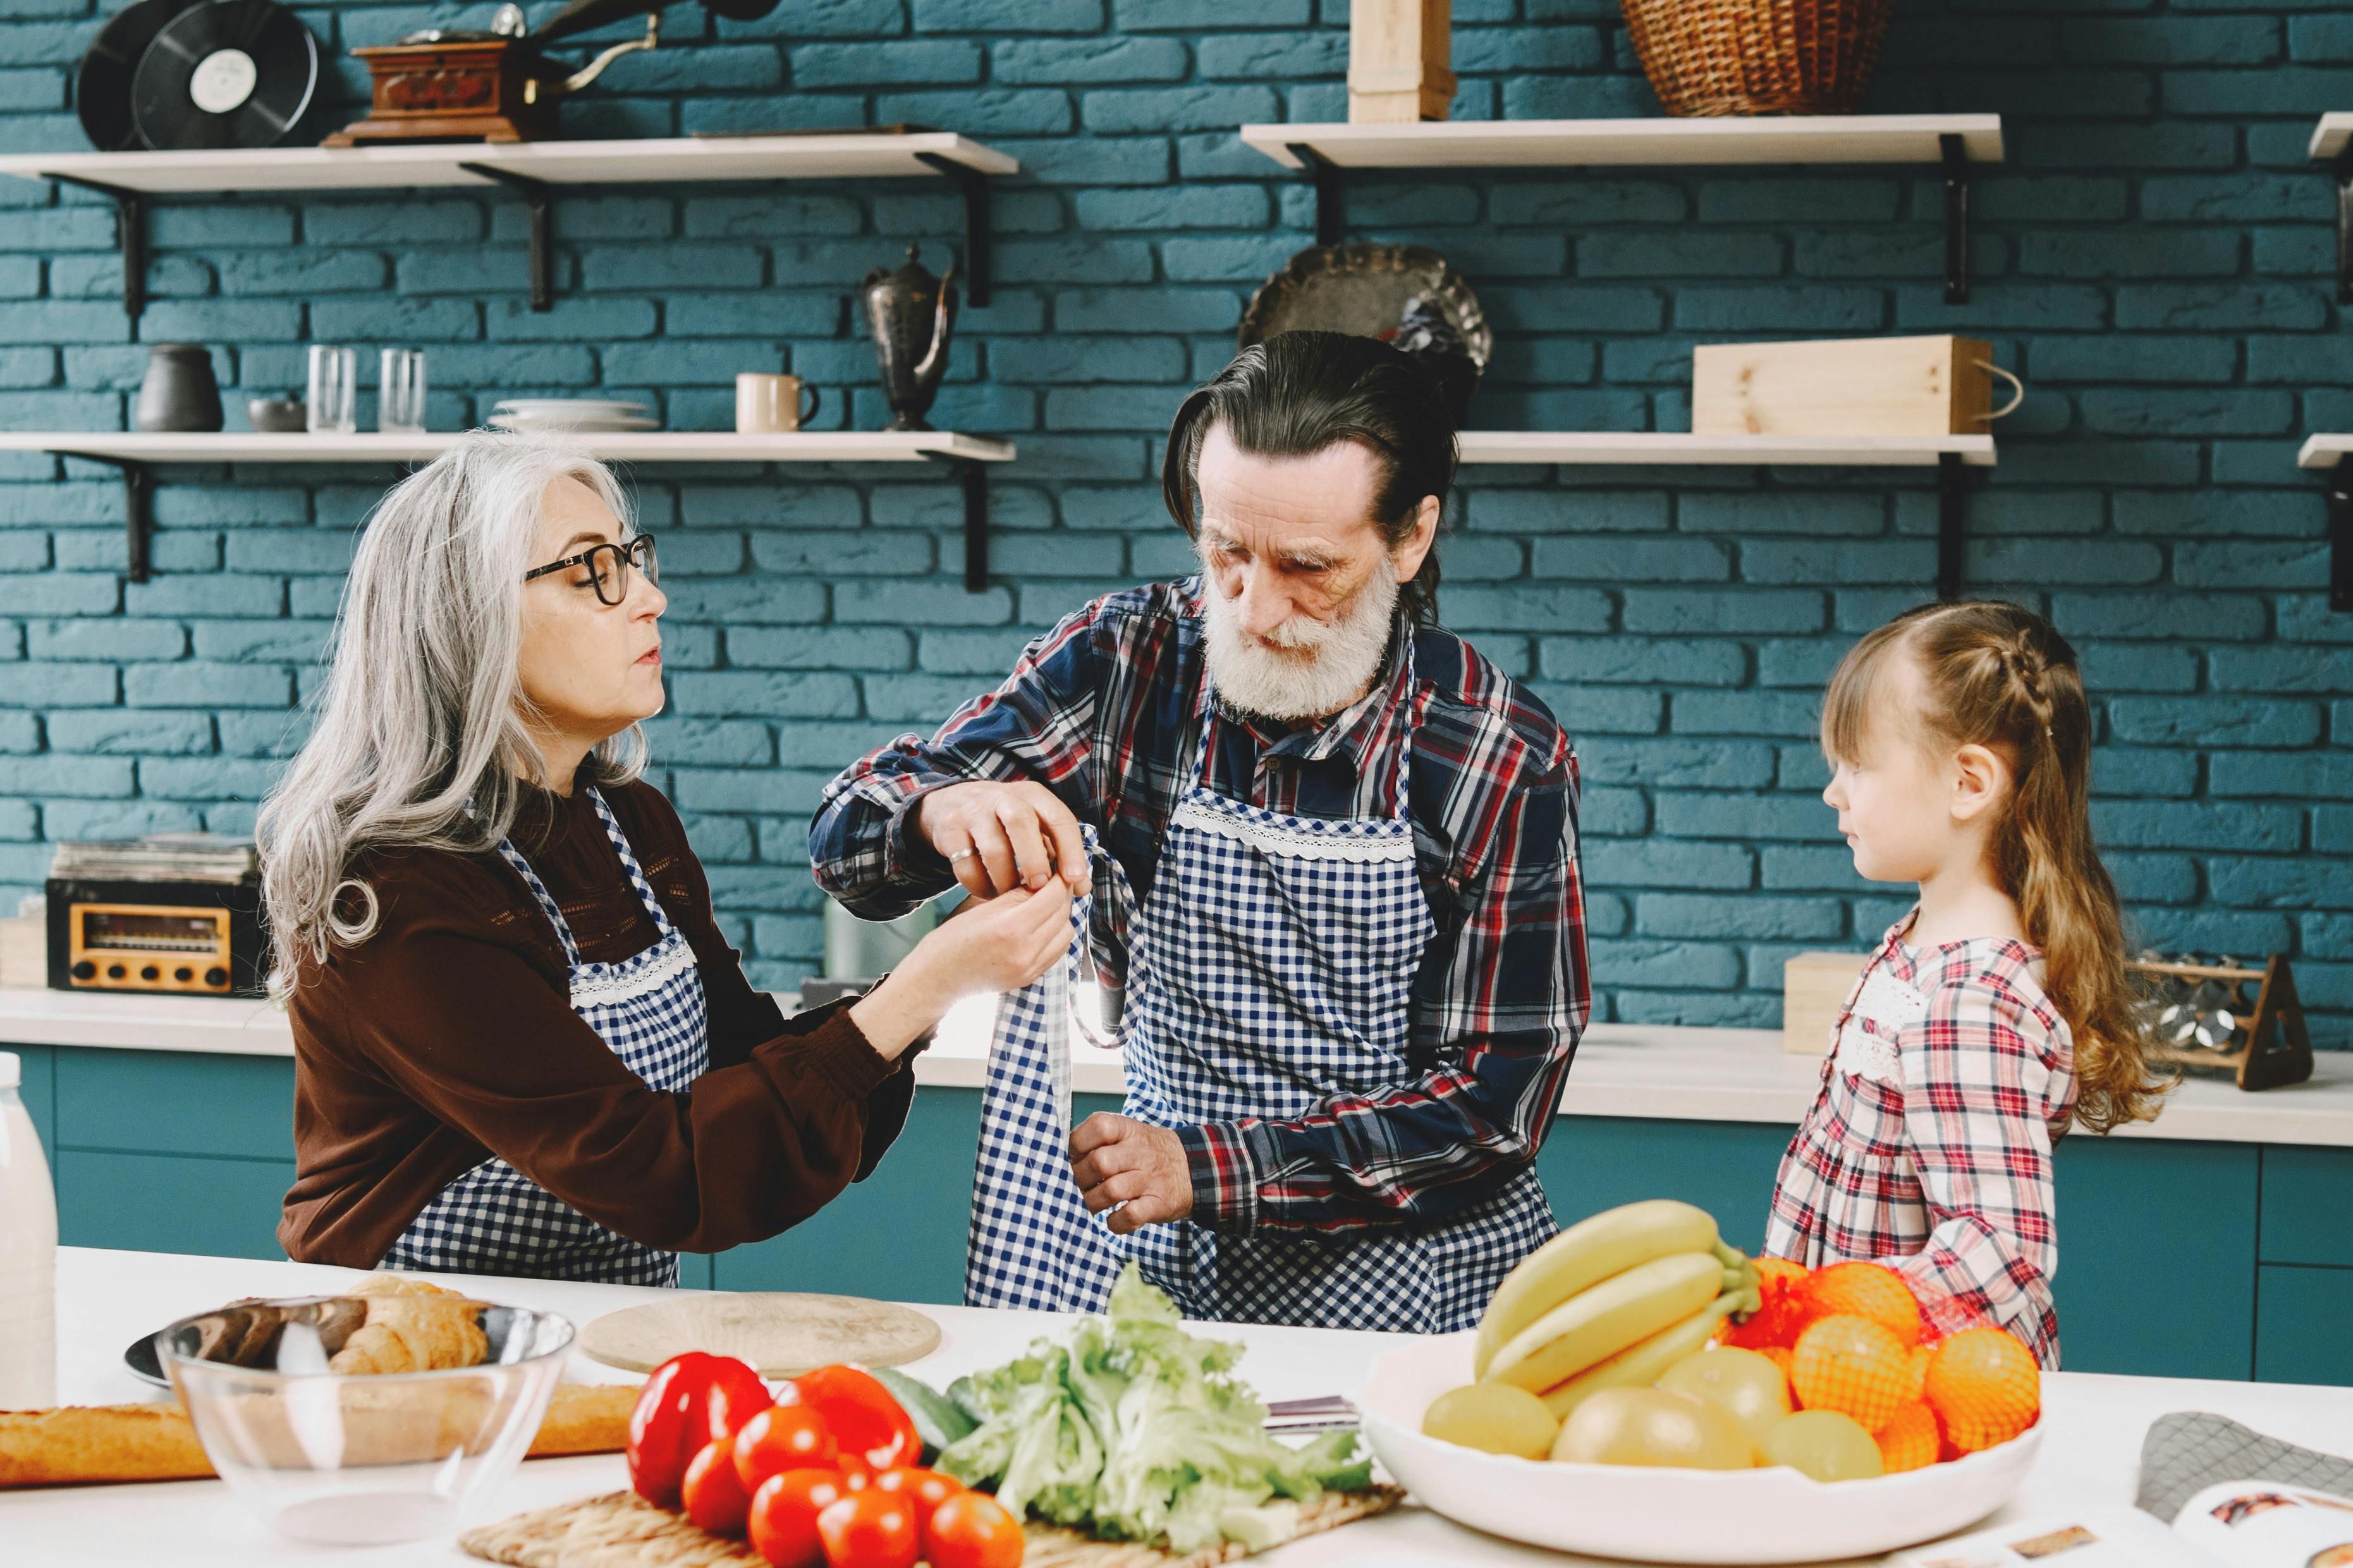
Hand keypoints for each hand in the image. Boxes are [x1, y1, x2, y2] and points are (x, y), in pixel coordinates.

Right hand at [849, 878, 1072, 1058]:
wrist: (937, 979)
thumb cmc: (950, 939)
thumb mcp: (979, 906)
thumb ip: (1014, 893)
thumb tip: (1041, 876)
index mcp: (1010, 927)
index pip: (1052, 895)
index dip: (1057, 877)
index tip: (1054, 866)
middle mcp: (1025, 950)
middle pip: (1063, 912)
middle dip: (1060, 893)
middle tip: (1051, 880)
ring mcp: (1030, 968)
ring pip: (1066, 931)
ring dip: (1061, 915)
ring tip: (1045, 904)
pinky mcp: (1031, 977)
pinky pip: (1058, 950)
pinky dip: (1056, 934)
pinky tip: (1042, 924)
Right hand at [911, 781, 1090, 901]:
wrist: (951, 804)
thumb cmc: (1005, 823)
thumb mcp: (1035, 827)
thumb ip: (1059, 854)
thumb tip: (1082, 888)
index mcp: (1034, 796)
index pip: (1059, 818)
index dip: (1070, 850)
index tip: (1074, 879)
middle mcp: (1004, 797)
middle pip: (1021, 823)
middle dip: (1034, 860)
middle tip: (1038, 887)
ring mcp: (973, 811)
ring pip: (993, 849)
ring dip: (1005, 879)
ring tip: (1011, 895)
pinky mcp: (949, 829)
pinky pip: (966, 864)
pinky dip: (979, 884)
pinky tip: (987, 891)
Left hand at [1068, 1113, 1193, 1233]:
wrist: (1193, 1168)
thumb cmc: (1147, 1153)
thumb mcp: (1128, 1134)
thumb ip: (1097, 1141)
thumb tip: (1066, 1161)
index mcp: (1128, 1129)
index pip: (1097, 1127)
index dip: (1078, 1145)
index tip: (1077, 1157)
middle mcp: (1139, 1151)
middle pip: (1099, 1163)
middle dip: (1082, 1179)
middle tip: (1084, 1185)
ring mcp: (1150, 1179)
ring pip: (1111, 1191)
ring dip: (1094, 1203)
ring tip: (1095, 1203)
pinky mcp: (1159, 1204)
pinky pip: (1130, 1215)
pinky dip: (1115, 1222)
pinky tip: (1113, 1218)